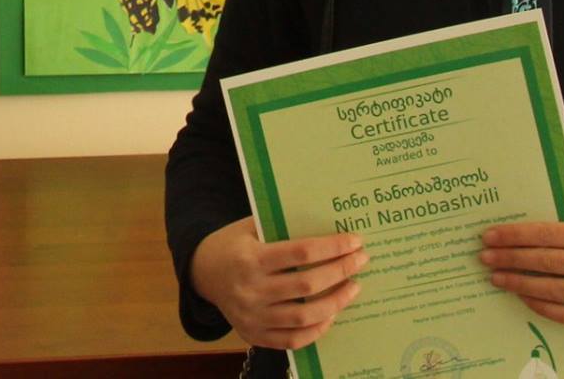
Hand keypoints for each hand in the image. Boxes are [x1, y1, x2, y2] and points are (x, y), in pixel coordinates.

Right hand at [189, 221, 367, 350]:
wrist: (201, 272)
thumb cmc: (232, 244)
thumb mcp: (249, 227)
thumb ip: (281, 226)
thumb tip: (325, 224)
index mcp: (250, 258)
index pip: (301, 252)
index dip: (332, 247)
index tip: (355, 241)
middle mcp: (251, 289)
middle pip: (307, 285)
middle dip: (340, 271)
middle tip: (361, 261)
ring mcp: (252, 316)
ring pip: (304, 316)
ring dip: (336, 303)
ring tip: (353, 288)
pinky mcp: (254, 334)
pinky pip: (293, 339)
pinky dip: (317, 329)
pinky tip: (331, 314)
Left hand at [480, 220, 563, 334]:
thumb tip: (517, 238)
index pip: (549, 234)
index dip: (516, 235)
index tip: (489, 236)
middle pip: (547, 262)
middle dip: (511, 259)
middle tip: (484, 257)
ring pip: (553, 290)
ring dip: (519, 283)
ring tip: (497, 277)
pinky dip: (541, 306)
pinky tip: (522, 296)